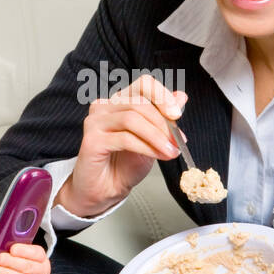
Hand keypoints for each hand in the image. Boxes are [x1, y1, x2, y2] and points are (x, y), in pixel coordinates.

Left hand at [0, 243, 49, 273]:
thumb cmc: (21, 272)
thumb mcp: (23, 260)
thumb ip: (15, 253)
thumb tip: (0, 247)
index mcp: (42, 261)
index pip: (37, 254)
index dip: (24, 251)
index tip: (12, 249)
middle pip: (27, 267)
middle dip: (11, 262)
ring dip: (4, 273)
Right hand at [56, 72, 188, 217]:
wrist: (107, 190)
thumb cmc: (125, 165)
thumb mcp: (153, 139)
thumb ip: (163, 118)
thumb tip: (181, 97)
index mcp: (119, 101)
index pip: (143, 84)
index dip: (162, 96)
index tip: (177, 114)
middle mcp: (104, 107)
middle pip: (139, 103)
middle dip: (163, 123)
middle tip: (177, 141)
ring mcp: (95, 122)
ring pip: (132, 119)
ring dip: (157, 136)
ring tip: (170, 151)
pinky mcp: (92, 140)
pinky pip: (124, 138)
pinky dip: (146, 147)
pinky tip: (156, 155)